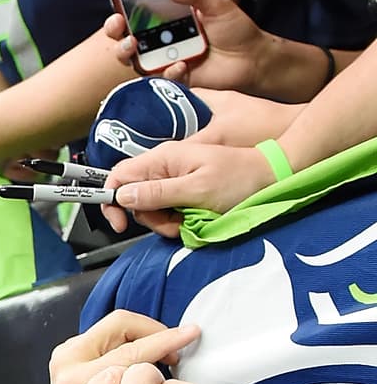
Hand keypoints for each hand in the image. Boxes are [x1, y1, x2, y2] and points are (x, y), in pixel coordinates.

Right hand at [104, 0, 333, 104]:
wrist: (253, 57)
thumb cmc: (236, 28)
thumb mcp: (216, 3)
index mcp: (168, 22)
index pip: (136, 19)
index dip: (120, 17)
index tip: (116, 14)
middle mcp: (163, 42)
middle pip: (128, 42)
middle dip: (117, 38)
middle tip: (123, 33)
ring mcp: (169, 62)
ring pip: (137, 63)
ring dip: (130, 55)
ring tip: (135, 47)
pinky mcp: (180, 79)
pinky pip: (164, 78)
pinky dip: (169, 71)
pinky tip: (181, 65)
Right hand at [105, 139, 277, 236]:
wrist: (273, 176)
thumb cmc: (240, 179)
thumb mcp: (197, 189)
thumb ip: (158, 193)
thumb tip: (123, 197)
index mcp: (164, 158)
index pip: (119, 175)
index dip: (111, 200)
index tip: (120, 224)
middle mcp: (166, 165)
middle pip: (134, 196)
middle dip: (148, 217)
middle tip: (173, 225)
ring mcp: (177, 177)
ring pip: (152, 205)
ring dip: (165, 221)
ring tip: (189, 223)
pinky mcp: (187, 188)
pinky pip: (170, 207)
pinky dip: (178, 219)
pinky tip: (195, 220)